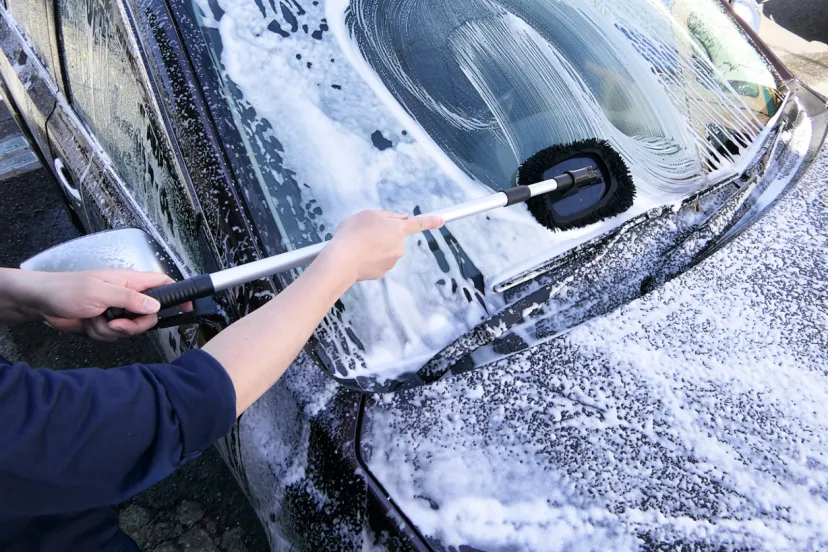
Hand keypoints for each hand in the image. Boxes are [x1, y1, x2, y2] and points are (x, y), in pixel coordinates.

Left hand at [32, 269, 192, 340]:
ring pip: (131, 329)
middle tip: (117, 323)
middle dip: (133, 325)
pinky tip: (88, 325)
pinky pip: (115, 335)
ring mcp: (116, 310)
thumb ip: (130, 299)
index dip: (177, 294)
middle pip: (149, 315)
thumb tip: (155, 305)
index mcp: (129, 282)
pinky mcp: (105, 323)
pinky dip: (101, 334)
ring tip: (94, 320)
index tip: (187, 307)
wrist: (40, 303)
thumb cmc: (66, 289)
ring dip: (112, 331)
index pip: (162, 284)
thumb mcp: (100, 292)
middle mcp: (126, 296)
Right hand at [325, 210, 443, 281]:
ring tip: (358, 246)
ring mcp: (391, 261)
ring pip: (385, 251)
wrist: (342, 260)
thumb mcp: (368, 214)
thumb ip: (387, 216)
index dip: (430, 221)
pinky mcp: (381, 273)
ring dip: (374, 248)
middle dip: (383, 236)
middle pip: (394, 238)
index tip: (441, 220)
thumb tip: (401, 219)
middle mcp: (398, 246)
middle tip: (364, 234)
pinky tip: (358, 257)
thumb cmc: (353, 234)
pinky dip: (369, 259)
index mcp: (397, 229)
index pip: (418, 224)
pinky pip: (377, 262)